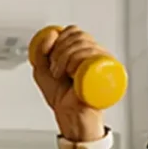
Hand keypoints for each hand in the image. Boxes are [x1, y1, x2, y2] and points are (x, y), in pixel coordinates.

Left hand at [30, 26, 106, 142]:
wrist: (69, 117)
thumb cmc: (61, 98)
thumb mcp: (42, 71)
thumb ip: (40, 52)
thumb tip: (52, 33)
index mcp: (82, 51)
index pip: (75, 31)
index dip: (60, 39)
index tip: (52, 56)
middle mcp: (94, 55)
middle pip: (79, 36)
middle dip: (60, 50)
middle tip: (55, 70)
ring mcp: (102, 64)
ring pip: (84, 45)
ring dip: (65, 58)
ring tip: (62, 75)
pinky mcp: (107, 74)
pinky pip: (93, 56)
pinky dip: (78, 60)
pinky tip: (72, 74)